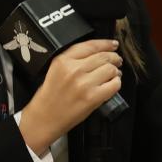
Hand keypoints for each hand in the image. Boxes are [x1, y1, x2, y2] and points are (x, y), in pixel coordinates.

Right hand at [16, 38, 121, 153]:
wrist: (44, 118)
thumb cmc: (50, 96)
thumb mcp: (56, 70)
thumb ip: (74, 59)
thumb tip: (100, 52)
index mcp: (63, 60)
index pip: (91, 45)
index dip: (105, 44)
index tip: (113, 45)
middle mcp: (74, 69)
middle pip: (103, 56)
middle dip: (113, 58)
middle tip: (116, 61)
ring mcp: (84, 84)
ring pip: (111, 69)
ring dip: (115, 71)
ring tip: (113, 75)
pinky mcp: (93, 97)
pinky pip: (114, 85)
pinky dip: (116, 84)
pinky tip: (111, 85)